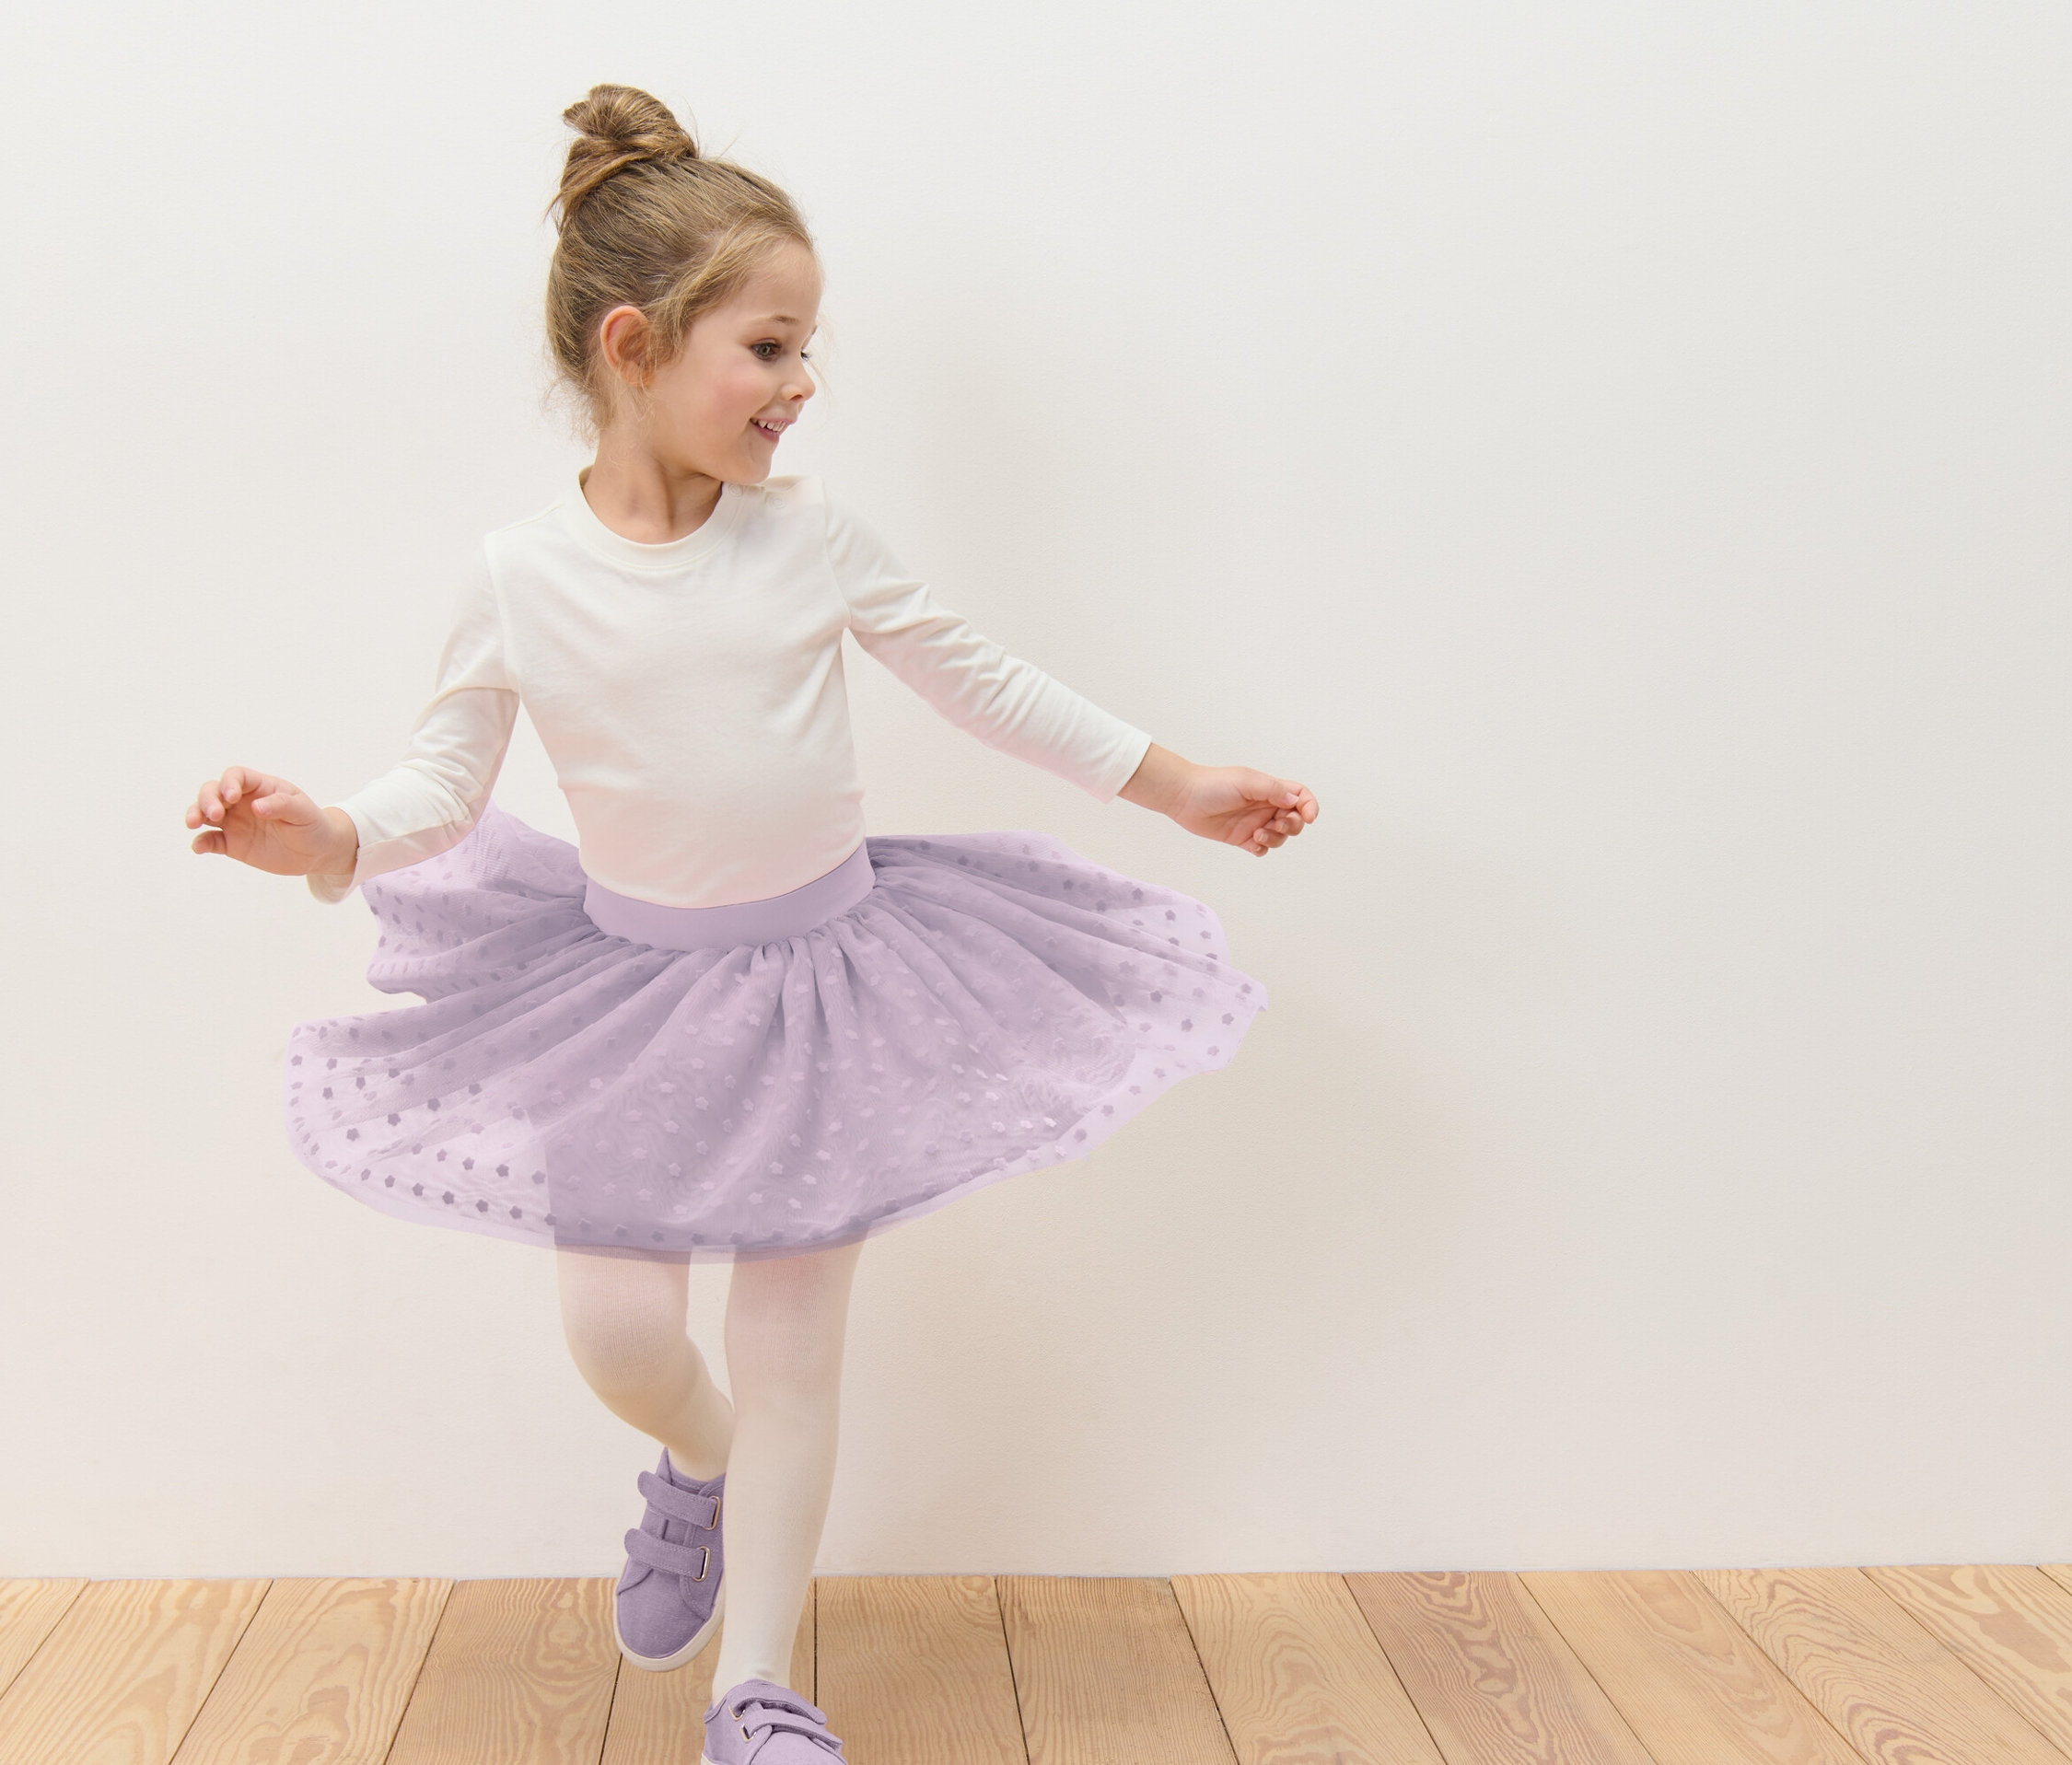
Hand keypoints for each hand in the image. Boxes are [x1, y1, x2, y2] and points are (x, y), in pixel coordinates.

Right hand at [185, 766, 357, 879]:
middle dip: (207, 799)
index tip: (232, 797)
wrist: (316, 851)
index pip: (235, 776)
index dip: (229, 783)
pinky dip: (201, 843)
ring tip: (193, 823)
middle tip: (214, 814)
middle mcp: (242, 802)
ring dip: (195, 815)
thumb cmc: (312, 824)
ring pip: (204, 813)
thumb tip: (256, 807)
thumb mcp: (304, 812)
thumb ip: (282, 805)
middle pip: (213, 791)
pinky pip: (210, 841)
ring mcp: (234, 822)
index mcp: (260, 787)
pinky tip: (198, 847)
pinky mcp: (232, 844)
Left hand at [1169, 764, 1317, 855]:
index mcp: (1269, 789)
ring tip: (1257, 834)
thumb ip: (1272, 790)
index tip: (1309, 817)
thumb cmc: (1213, 784)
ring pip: (1280, 837)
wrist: (1184, 798)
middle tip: (1277, 824)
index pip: (1300, 796)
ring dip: (1276, 838)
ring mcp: (1254, 823)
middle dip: (1292, 826)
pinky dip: (1262, 848)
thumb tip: (1295, 801)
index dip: (1309, 806)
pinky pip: (1262, 848)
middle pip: (1294, 820)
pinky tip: (1251, 843)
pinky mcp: (1241, 838)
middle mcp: (1265, 806)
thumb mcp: (1246, 781)